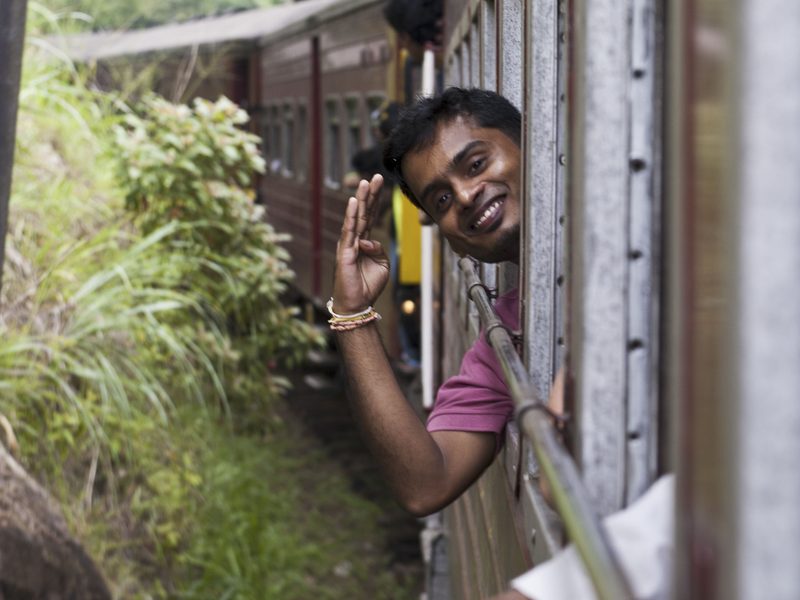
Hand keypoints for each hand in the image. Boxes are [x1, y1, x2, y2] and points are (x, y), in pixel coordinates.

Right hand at [332, 174, 389, 312]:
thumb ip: (379, 249)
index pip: (371, 215)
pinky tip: (352, 203)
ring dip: (360, 200)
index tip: (382, 182)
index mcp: (365, 241)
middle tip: (376, 176)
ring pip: (356, 218)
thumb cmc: (368, 285)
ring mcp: (348, 244)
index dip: (376, 199)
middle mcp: (355, 239)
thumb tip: (370, 240)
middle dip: (370, 194)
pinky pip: (349, 231)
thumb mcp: (382, 264)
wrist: (358, 303)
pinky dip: (350, 216)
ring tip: (365, 183)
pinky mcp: (344, 252)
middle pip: (364, 212)